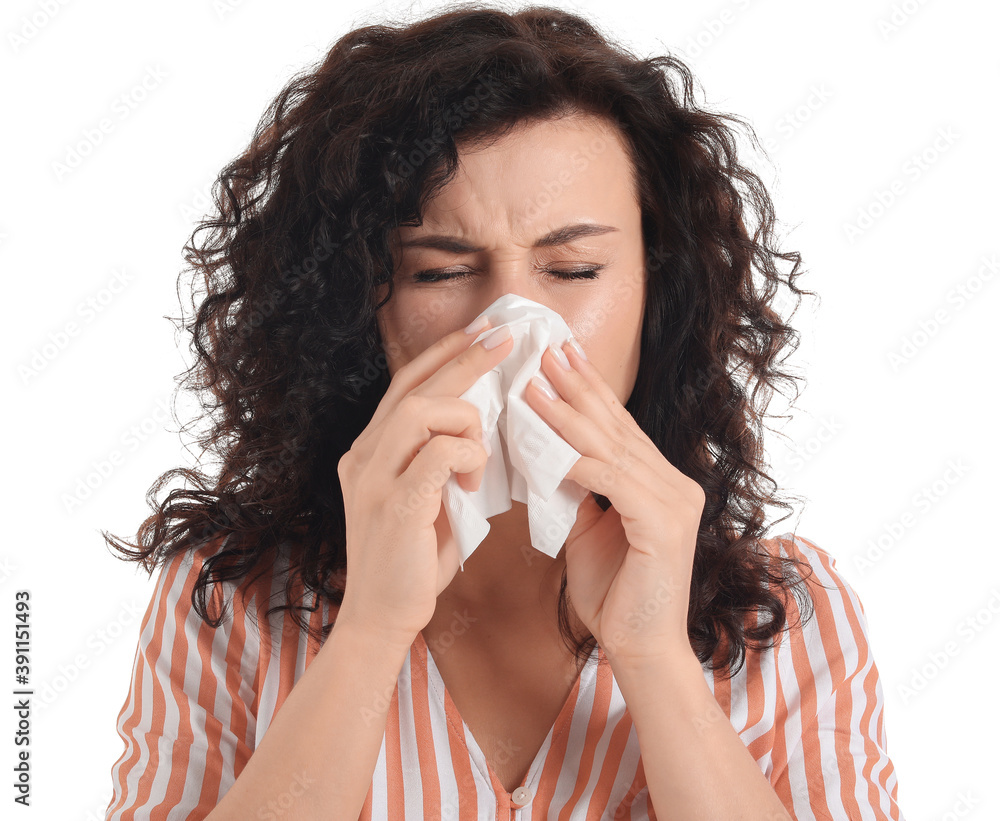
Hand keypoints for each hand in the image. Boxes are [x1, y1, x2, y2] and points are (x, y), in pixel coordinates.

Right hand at [336, 319, 512, 647]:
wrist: (381, 616)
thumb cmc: (411, 558)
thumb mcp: (424, 497)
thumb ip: (439, 460)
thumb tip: (481, 427)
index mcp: (370, 450)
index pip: (406, 383)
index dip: (445, 353)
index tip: (481, 331)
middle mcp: (364, 455)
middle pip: (415, 386)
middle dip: (465, 357)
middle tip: (505, 339)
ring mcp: (374, 478)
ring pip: (424, 410)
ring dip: (467, 420)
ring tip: (483, 452)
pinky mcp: (394, 505)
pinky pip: (440, 455)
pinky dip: (468, 458)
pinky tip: (474, 482)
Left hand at [524, 339, 705, 666]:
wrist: (639, 649)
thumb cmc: (614, 594)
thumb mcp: (589, 530)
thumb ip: (578, 491)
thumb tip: (549, 456)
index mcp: (660, 482)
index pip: (618, 427)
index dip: (587, 390)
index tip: (559, 356)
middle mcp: (674, 483)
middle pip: (616, 426)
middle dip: (577, 386)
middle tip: (547, 349)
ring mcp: (675, 501)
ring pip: (611, 447)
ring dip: (567, 414)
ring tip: (534, 384)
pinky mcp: (664, 523)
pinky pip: (612, 481)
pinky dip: (578, 460)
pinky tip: (548, 441)